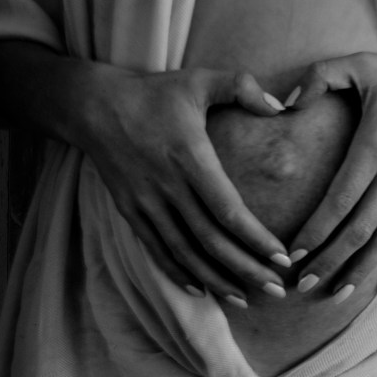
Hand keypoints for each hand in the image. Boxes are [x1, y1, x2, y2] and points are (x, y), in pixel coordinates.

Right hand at [77, 66, 292, 305]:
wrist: (93, 106)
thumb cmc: (154, 92)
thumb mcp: (199, 79)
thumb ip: (242, 86)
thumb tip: (284, 106)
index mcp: (190, 157)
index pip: (229, 210)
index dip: (256, 239)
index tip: (283, 259)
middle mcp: (167, 186)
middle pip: (211, 241)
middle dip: (246, 269)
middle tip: (276, 290)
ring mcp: (146, 202)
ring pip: (184, 252)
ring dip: (216, 279)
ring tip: (245, 298)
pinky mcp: (130, 211)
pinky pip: (157, 250)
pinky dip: (179, 273)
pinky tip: (202, 289)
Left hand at [285, 48, 376, 301]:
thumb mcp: (361, 63)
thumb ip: (319, 76)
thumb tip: (284, 102)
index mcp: (374, 146)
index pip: (340, 200)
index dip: (317, 230)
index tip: (293, 254)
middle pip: (360, 228)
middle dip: (330, 260)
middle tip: (303, 285)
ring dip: (362, 268)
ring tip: (338, 294)